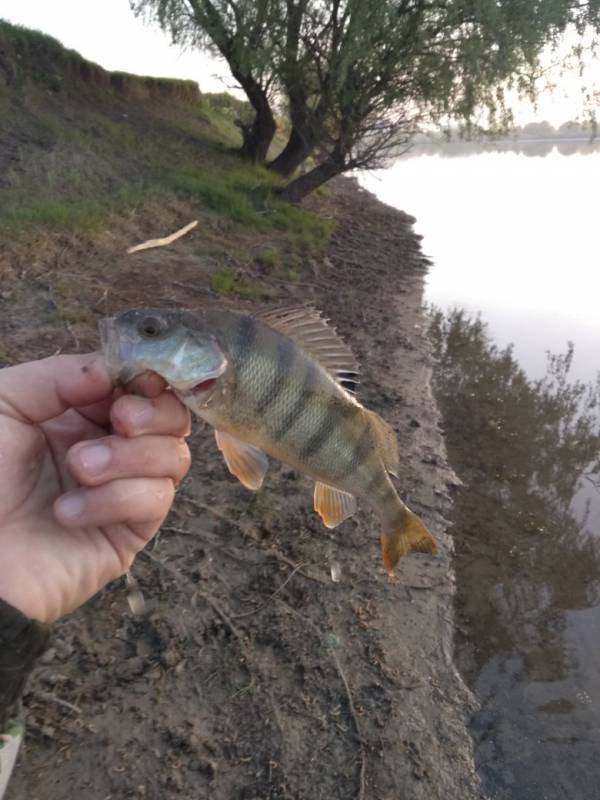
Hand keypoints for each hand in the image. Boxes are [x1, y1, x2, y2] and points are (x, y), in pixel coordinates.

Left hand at [0, 354, 190, 622]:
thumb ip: (58, 375)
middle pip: (173, 419)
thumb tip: (112, 373)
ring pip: (173, 457)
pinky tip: (69, 510)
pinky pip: (155, 500)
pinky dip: (115, 498)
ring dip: (128, 458)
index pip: (142, 388)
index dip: (148, 381)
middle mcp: (111, 448)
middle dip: (153, 415)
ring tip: (78, 469)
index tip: (135, 383)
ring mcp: (125, 490)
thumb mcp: (5, 403)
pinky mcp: (130, 532)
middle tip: (120, 421)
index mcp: (83, 414)